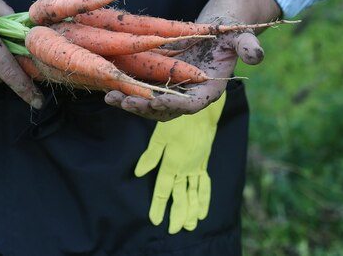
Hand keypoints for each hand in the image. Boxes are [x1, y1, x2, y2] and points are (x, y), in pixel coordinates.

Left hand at [105, 26, 259, 120]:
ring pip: (148, 102)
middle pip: (164, 110)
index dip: (173, 105)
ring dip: (129, 102)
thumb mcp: (242, 36)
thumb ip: (249, 47)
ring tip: (109, 96)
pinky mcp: (159, 79)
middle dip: (143, 108)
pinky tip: (107, 83)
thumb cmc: (229, 32)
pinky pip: (140, 88)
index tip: (155, 102)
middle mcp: (188, 94)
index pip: (190, 105)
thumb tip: (257, 56)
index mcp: (209, 91)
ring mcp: (172, 88)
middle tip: (124, 102)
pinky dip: (125, 87)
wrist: (215, 28)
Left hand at [134, 93, 225, 233]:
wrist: (203, 112)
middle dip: (177, 215)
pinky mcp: (203, 163)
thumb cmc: (178, 121)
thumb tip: (138, 173)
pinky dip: (204, 198)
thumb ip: (151, 156)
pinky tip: (202, 210)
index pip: (163, 189)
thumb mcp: (160, 136)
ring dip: (191, 211)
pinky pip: (204, 185)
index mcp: (172, 164)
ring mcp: (196, 167)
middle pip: (180, 197)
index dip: (158, 205)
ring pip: (193, 194)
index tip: (154, 220)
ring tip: (190, 226)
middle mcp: (185, 169)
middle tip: (174, 230)